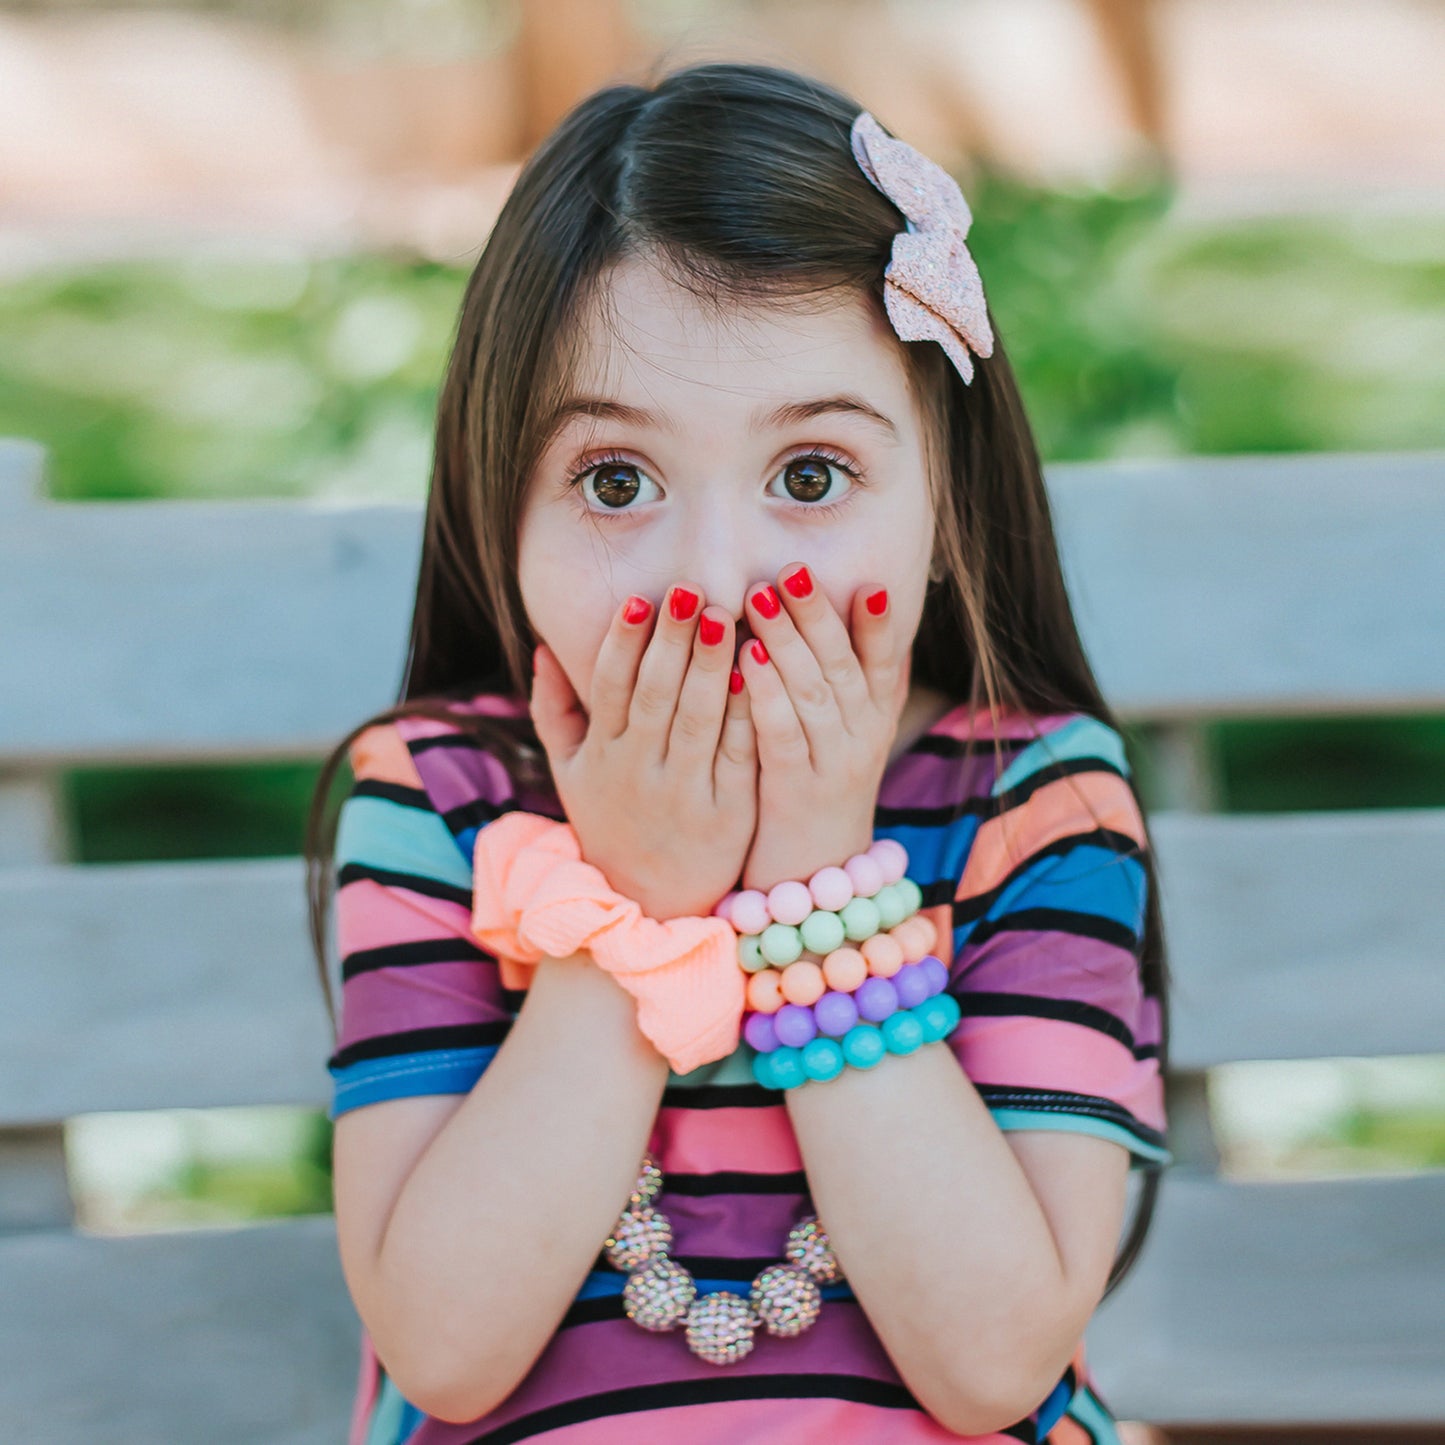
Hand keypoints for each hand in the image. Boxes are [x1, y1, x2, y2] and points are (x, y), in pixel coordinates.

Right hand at [529, 584, 756, 920]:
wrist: (648, 904)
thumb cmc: (609, 822)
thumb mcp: (569, 771)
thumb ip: (553, 709)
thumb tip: (542, 646)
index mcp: (602, 755)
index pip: (610, 686)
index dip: (623, 642)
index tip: (640, 599)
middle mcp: (639, 771)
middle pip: (656, 693)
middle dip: (673, 639)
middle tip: (691, 589)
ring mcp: (684, 792)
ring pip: (698, 718)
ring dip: (711, 665)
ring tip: (726, 615)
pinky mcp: (727, 812)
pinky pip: (737, 753)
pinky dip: (745, 712)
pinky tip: (758, 672)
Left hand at [736, 563, 910, 892]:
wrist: (809, 882)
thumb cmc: (817, 789)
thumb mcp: (846, 737)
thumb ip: (850, 681)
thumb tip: (860, 610)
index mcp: (874, 722)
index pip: (886, 665)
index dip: (878, 627)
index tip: (869, 584)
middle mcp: (861, 740)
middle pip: (843, 668)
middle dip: (817, 616)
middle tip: (791, 570)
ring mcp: (832, 767)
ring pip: (814, 694)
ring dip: (787, 642)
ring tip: (761, 597)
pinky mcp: (794, 792)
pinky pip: (782, 734)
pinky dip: (766, 693)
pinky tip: (745, 659)